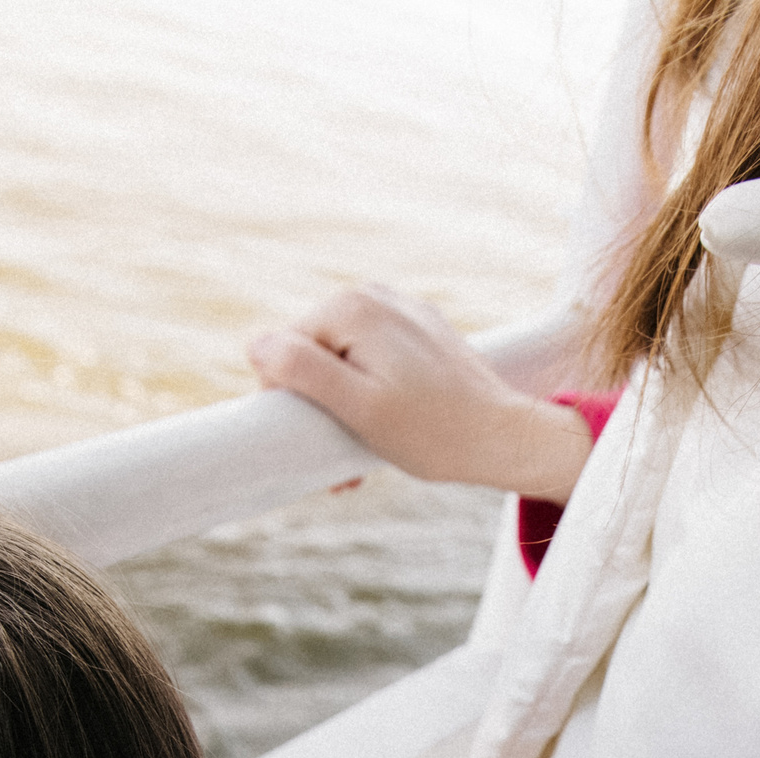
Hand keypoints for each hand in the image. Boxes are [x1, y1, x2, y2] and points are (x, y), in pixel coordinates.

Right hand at [248, 285, 593, 502]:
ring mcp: (397, 310)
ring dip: (342, 406)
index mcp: (351, 306)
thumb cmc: (433, 432)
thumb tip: (255, 345)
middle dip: (318, 405)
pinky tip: (389, 424)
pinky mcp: (415, 330)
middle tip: (343, 460)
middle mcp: (372, 295)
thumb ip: (302, 371)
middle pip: (311, 354)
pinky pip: (370, 359)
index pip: (281, 351)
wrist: (504, 437)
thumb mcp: (358, 407)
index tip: (320, 437)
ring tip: (368, 444)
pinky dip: (369, 393)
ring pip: (339, 360)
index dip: (291, 400)